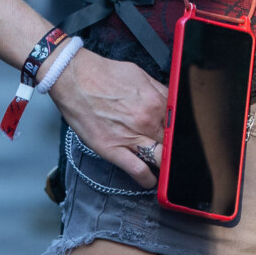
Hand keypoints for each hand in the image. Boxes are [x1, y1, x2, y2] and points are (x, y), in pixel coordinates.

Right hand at [47, 48, 169, 186]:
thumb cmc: (103, 75)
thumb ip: (159, 91)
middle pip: (171, 143)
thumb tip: (173, 104)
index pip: (179, 124)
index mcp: (155, 101)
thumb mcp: (140, 74)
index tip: (181, 137)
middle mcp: (146, 121)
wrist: (74, 78)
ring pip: (160, 160)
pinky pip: (137, 171)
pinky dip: (147, 179)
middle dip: (174, 148)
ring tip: (165, 168)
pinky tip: (150, 180)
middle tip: (174, 152)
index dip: (181, 132)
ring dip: (164, 165)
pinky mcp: (112, 149)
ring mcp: (130, 137)